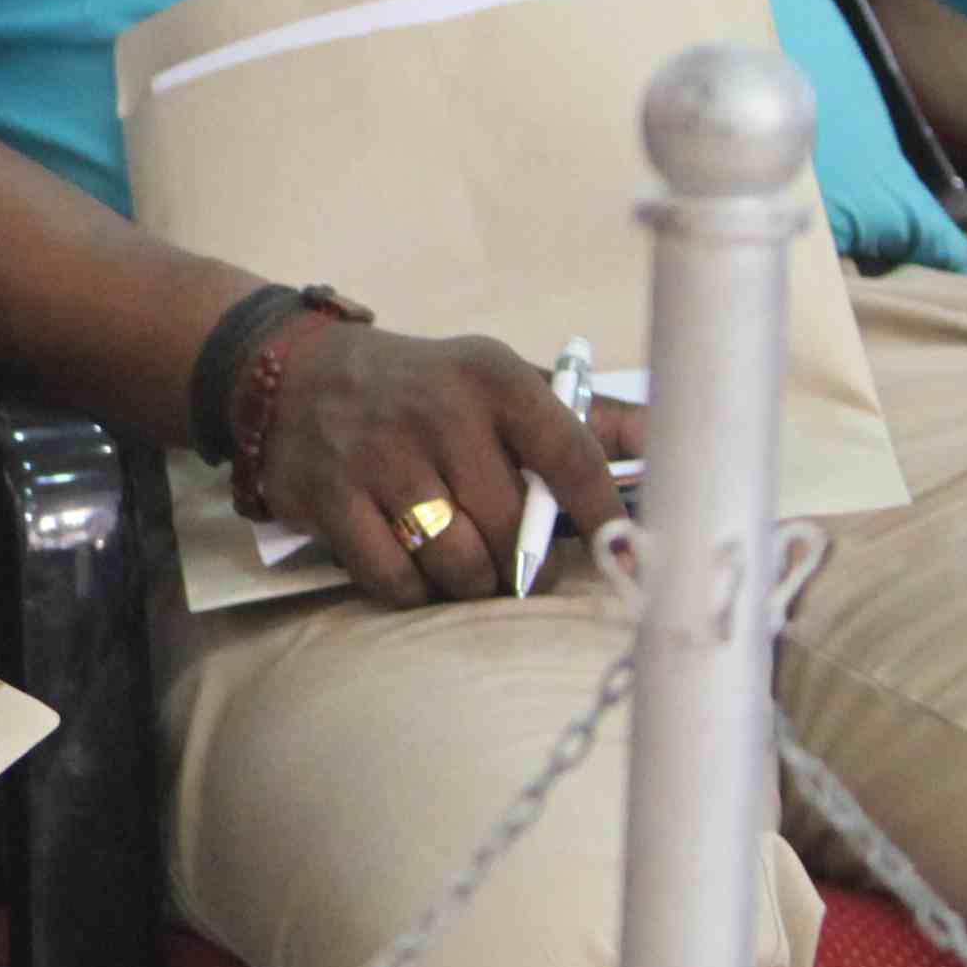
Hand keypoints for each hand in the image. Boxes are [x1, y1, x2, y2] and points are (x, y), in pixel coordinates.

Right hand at [247, 324, 636, 606]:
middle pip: (509, 529)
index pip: (569, 455)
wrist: (294, 374)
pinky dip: (415, 592)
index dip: (602, 516)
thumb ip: (586, 418)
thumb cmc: (421, 389)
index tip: (625, 557)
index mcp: (492, 378)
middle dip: (523, 566)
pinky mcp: (331, 499)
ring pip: (456, 563)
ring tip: (468, 571)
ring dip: (470, 585)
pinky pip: (394, 580)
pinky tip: (417, 572)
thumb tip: (672, 444)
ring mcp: (379, 457)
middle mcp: (437, 413)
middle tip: (519, 570)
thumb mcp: (500, 380)